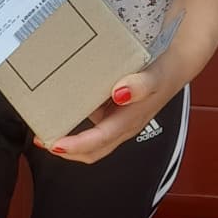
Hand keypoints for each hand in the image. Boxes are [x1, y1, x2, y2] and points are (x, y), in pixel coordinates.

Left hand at [34, 61, 178, 164]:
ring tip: (45, 126)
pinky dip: (75, 123)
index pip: (98, 141)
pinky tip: (62, 108)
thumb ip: (140, 85)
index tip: (54, 143)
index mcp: (128, 123)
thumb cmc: (162, 74)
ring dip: (69, 139)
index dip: (75, 146)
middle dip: (66, 150)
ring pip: (90, 141)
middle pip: (91, 150)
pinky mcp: (114, 114)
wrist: (175, 66)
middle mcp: (121, 127)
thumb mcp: (153, 77)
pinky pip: (92, 125)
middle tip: (41, 138)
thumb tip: (120, 93)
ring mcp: (117, 122)